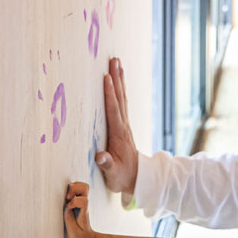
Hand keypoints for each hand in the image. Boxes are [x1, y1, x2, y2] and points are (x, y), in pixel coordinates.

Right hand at [64, 182, 95, 237]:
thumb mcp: (73, 233)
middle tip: (67, 197)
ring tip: (66, 196)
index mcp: (83, 213)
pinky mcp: (77, 203)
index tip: (68, 208)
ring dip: (73, 187)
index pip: (84, 200)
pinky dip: (70, 189)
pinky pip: (76, 191)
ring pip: (82, 187)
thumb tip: (66, 206)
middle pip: (85, 188)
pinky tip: (65, 197)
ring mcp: (81, 203)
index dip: (75, 201)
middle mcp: (83, 206)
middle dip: (75, 188)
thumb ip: (69, 219)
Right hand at [96, 57, 138, 194]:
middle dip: (116, 79)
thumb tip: (101, 157)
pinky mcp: (122, 125)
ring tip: (116, 62)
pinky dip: (118, 89)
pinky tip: (117, 80)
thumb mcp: (113, 174)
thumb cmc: (122, 177)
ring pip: (121, 98)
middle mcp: (123, 126)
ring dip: (119, 80)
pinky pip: (120, 103)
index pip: (113, 111)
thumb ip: (107, 165)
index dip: (109, 94)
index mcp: (119, 135)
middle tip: (114, 60)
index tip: (106, 78)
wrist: (137, 178)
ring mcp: (124, 124)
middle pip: (120, 98)